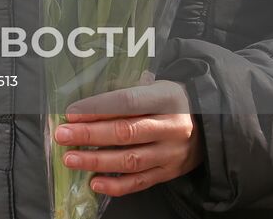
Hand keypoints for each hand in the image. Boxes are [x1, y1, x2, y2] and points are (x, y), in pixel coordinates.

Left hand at [53, 80, 202, 196]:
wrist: (209, 126)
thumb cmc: (171, 102)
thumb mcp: (157, 87)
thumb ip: (128, 91)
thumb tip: (86, 98)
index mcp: (166, 98)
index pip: (127, 102)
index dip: (98, 108)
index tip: (72, 112)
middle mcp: (171, 127)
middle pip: (125, 132)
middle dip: (90, 135)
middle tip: (62, 135)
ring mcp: (172, 153)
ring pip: (130, 160)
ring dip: (97, 161)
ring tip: (71, 159)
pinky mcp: (170, 173)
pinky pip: (140, 182)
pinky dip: (116, 185)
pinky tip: (94, 182)